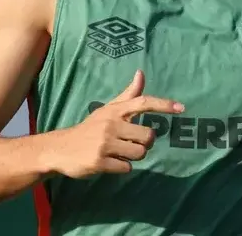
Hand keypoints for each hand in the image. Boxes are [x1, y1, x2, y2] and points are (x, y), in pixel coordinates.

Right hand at [49, 70, 183, 178]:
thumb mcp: (108, 110)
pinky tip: (109, 163)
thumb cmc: (90, 128)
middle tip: (130, 143)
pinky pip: (126, 168)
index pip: (142, 103)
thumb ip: (128, 95)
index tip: (181, 108)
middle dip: (144, 143)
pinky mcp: (99, 162)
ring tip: (119, 153)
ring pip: (139, 154)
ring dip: (133, 157)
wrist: (60, 148)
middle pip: (147, 136)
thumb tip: (141, 73)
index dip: (163, 105)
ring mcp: (104, 144)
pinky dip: (122, 168)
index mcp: (114, 111)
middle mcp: (111, 124)